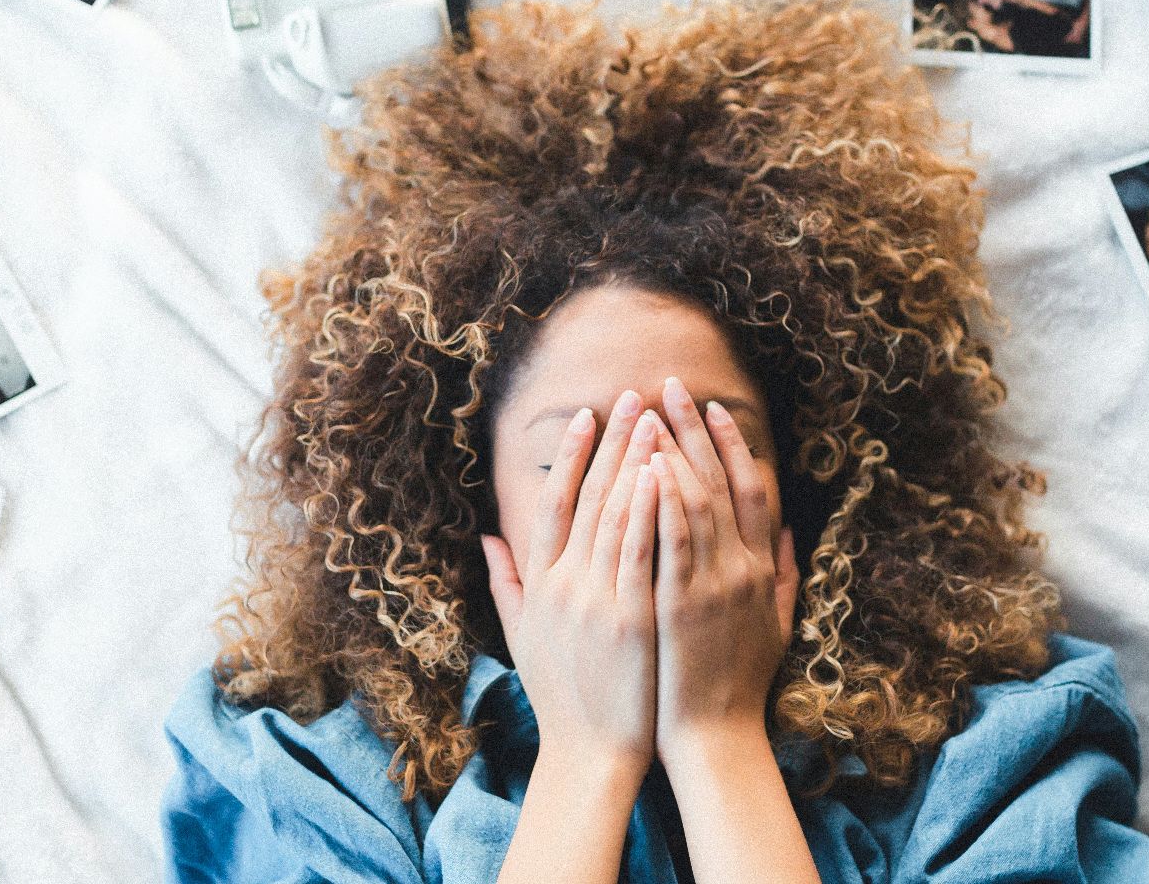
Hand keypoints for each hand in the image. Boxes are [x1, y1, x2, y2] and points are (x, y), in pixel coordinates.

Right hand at [482, 390, 662, 772]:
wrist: (589, 753)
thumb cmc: (563, 696)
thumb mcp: (523, 635)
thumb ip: (506, 582)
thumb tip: (487, 537)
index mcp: (541, 584)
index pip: (554, 503)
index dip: (570, 455)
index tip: (587, 415)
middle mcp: (563, 584)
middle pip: (588, 497)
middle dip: (612, 442)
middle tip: (632, 396)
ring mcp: (595, 599)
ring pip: (615, 514)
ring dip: (635, 461)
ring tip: (654, 417)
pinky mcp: (628, 617)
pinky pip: (639, 551)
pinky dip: (648, 509)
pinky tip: (661, 472)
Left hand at [648, 377, 795, 760]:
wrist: (718, 738)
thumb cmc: (739, 684)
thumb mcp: (778, 624)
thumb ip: (786, 574)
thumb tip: (792, 531)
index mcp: (762, 568)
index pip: (751, 489)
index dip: (732, 444)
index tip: (712, 407)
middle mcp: (743, 567)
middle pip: (721, 481)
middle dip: (693, 430)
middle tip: (669, 386)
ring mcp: (715, 585)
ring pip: (696, 501)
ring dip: (672, 451)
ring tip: (649, 412)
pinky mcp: (683, 605)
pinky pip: (674, 542)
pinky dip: (664, 502)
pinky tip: (649, 467)